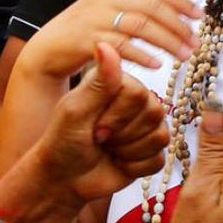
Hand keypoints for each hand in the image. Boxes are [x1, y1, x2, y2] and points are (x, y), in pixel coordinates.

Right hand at [20, 0, 200, 80]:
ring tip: (183, 56)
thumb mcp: (110, 13)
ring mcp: (96, 17)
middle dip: (178, 26)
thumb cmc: (85, 34)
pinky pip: (122, 46)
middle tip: (195, 43)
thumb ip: (136, 9)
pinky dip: (142, 55)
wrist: (48, 49)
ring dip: (167, 41)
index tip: (199, 17)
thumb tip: (175, 13)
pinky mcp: (88, 39)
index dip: (181, 2)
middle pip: (152, 7)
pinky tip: (156, 65)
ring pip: (141, 26)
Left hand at [30, 43, 168, 205]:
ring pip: (160, 137)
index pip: (138, 93)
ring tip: (108, 149)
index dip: (117, 115)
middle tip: (99, 138)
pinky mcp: (151, 152)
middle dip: (122, 133)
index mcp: (118, 84)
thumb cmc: (63, 141)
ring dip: (128, 150)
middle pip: (154, 113)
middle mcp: (136, 102)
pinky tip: (118, 162)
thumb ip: (99, 82)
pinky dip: (135, 166)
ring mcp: (146, 127)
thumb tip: (106, 43)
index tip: (94, 125)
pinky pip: (159, 159)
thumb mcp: (77, 110)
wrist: (62, 178)